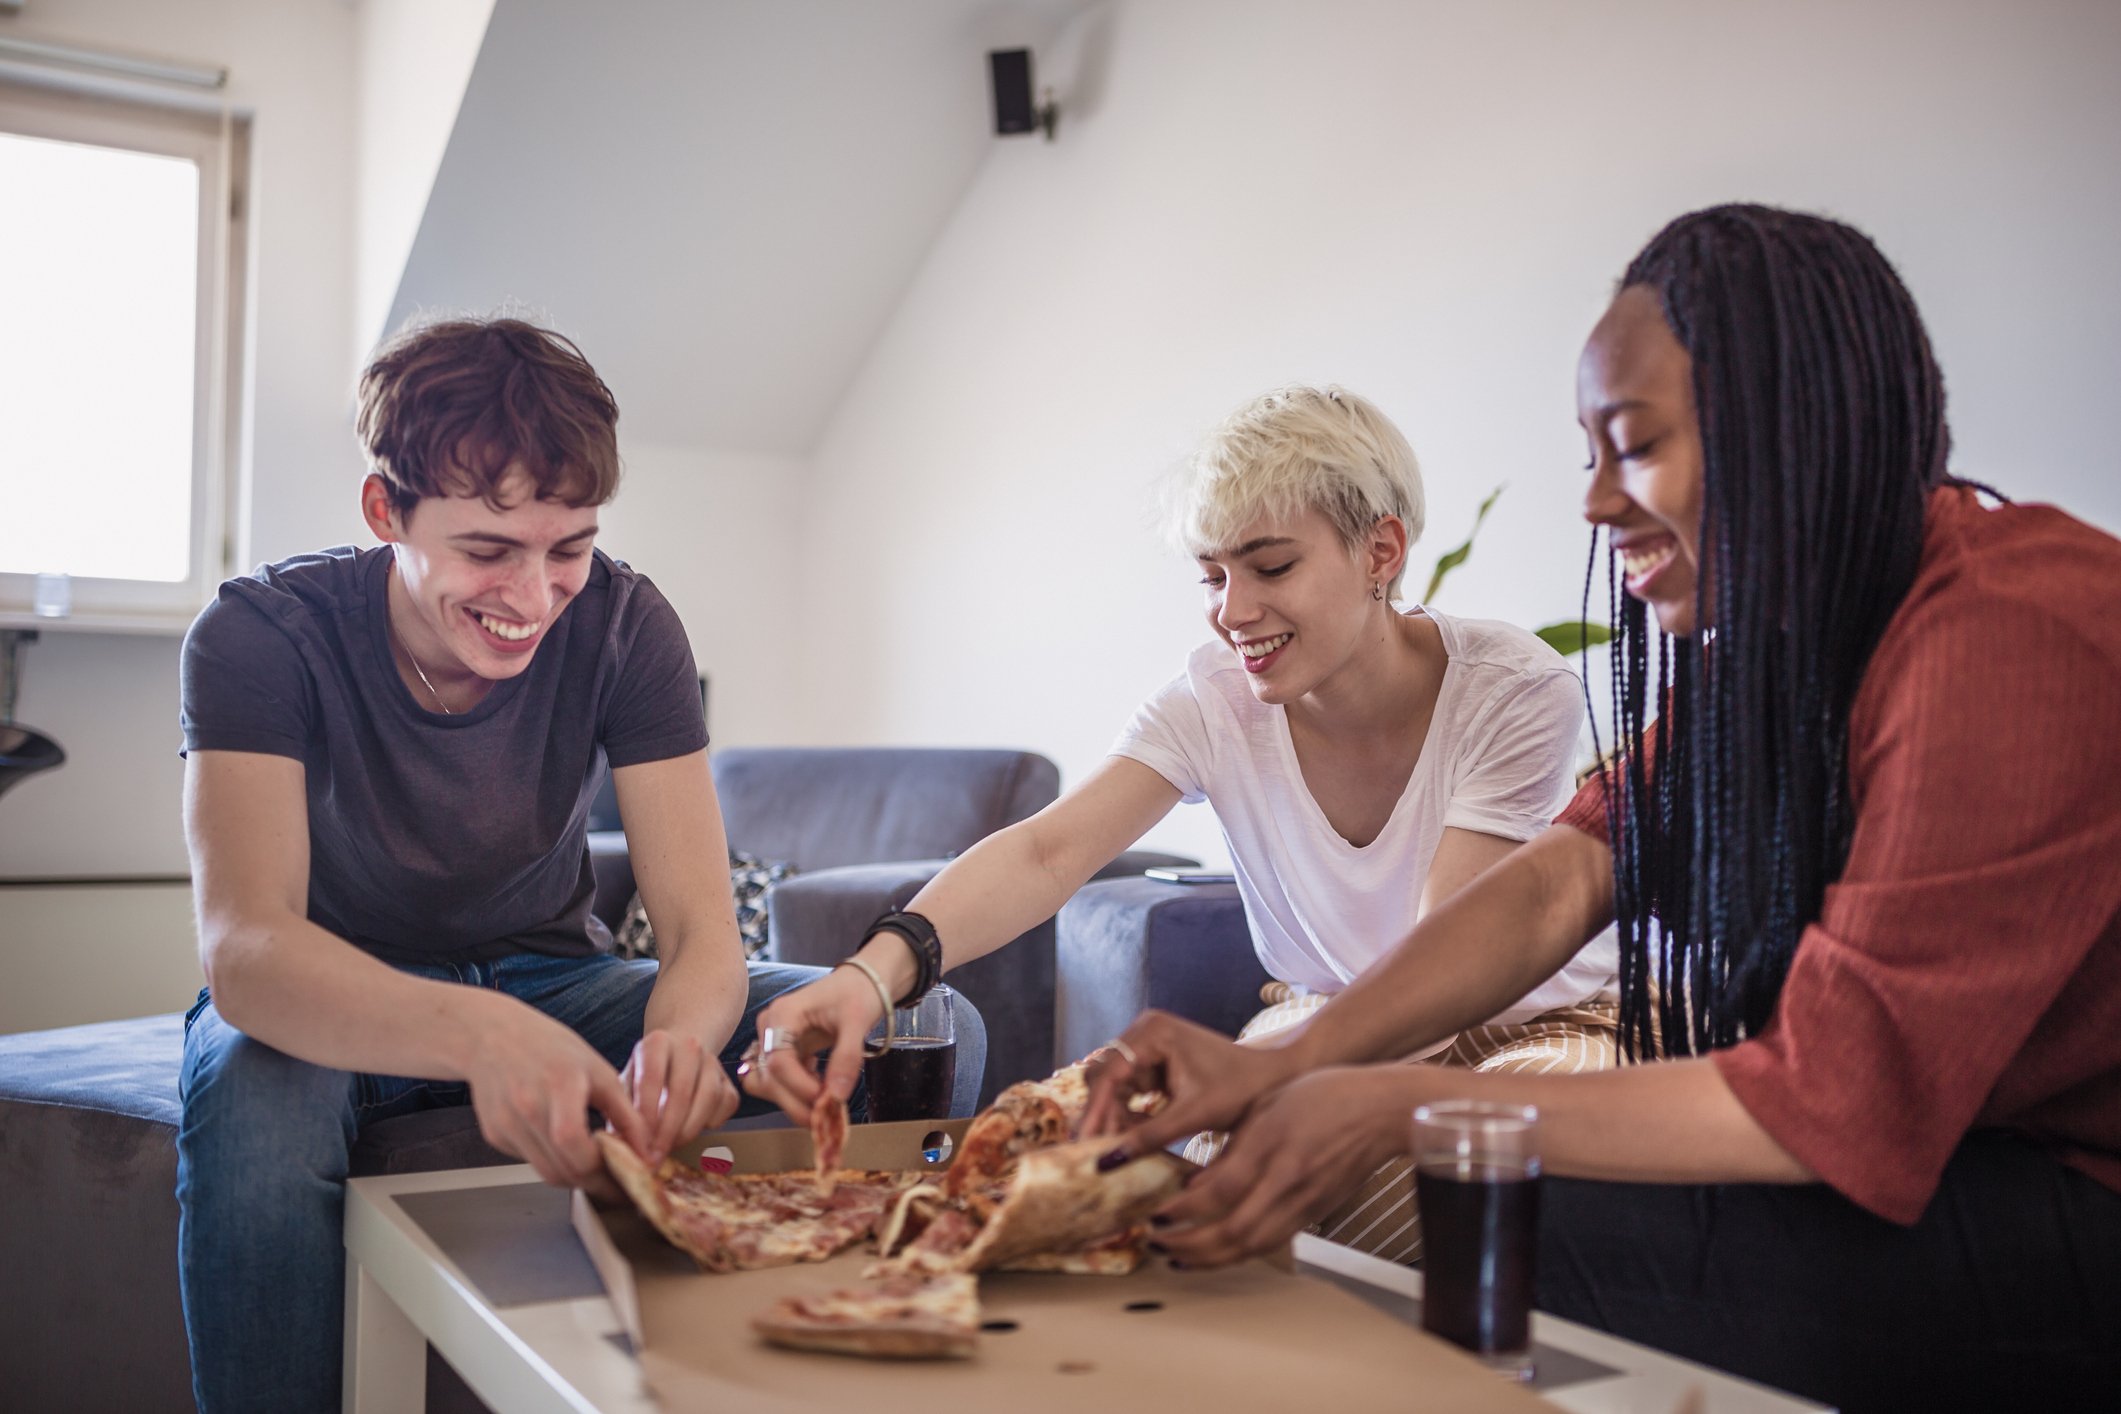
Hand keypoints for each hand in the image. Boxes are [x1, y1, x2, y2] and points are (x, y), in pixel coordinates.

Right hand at [461, 994, 651, 1192]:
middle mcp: (526, 1108)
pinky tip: (563, 1146)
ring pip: (545, 1173)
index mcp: (558, 1086)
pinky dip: (552, 1160)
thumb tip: (646, 1152)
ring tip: (596, 1169)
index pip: (576, 1145)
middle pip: (561, 1169)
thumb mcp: (599, 1071)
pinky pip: (530, 1160)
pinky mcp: (494, 1135)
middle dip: (594, 1183)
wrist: (493, 1036)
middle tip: (617, 1184)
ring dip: (574, 1177)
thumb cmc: (551, 1048)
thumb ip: (625, 1113)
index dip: (603, 1170)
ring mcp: (505, 1124)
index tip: (627, 1179)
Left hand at [622, 1027, 739, 1163]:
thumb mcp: (627, 1085)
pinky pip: (726, 1104)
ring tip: (671, 1146)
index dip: (646, 1116)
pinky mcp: (729, 1078)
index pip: (652, 1080)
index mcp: (657, 1043)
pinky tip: (690, 1130)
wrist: (676, 1056)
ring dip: (689, 1129)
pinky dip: (710, 1123)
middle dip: (668, 1130)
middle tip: (656, 1154)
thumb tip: (618, 1145)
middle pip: (682, 1091)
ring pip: (708, 1098)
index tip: (640, 1142)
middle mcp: (688, 1046)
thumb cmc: (646, 1075)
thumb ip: (622, 1111)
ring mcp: (713, 1061)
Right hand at [738, 965, 885, 1124]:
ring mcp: (773, 1040)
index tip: (825, 1101)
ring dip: (792, 1100)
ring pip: (768, 1084)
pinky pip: (779, 1081)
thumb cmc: (858, 992)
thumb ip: (846, 1058)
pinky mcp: (783, 1051)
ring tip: (823, 1097)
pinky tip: (819, 1084)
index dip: (799, 1087)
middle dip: (795, 1102)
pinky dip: (797, 1092)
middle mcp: (770, 1028)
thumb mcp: (857, 1022)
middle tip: (825, 1116)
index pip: (778, 1062)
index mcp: (782, 1014)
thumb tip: (836, 1097)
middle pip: (767, 1078)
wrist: (863, 981)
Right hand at [1079, 1010, 1301, 1154]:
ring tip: (1115, 1152)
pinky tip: (1133, 1139)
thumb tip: (1106, 1162)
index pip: (1109, 1073)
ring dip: (1114, 1117)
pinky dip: (1130, 1115)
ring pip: (1113, 1086)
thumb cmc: (1242, 1090)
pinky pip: (1129, 1090)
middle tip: (1096, 1155)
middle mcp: (1144, 1031)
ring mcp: (1148, 1045)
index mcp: (1153, 1032)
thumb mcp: (1194, 1115)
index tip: (1085, 1146)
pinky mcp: (1155, 1063)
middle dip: (1102, 1115)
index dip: (1095, 1111)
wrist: (1274, 1079)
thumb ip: (1150, 1136)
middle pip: (1104, 1077)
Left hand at [1150, 1066, 1408, 1267]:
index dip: (1184, 1209)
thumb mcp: (1266, 1106)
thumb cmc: (1324, 1095)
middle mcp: (1288, 1179)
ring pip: (1252, 1246)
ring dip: (1209, 1258)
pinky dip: (1237, 1253)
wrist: (1380, 1111)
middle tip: (1156, 1242)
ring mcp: (1304, 1201)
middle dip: (1189, 1244)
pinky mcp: (1314, 1213)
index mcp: (1273, 1144)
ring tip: (1177, 1257)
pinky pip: (1270, 1242)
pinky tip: (1216, 1252)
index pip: (1220, 1189)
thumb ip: (1232, 1146)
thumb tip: (1195, 1184)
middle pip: (1234, 1230)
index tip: (1157, 1212)